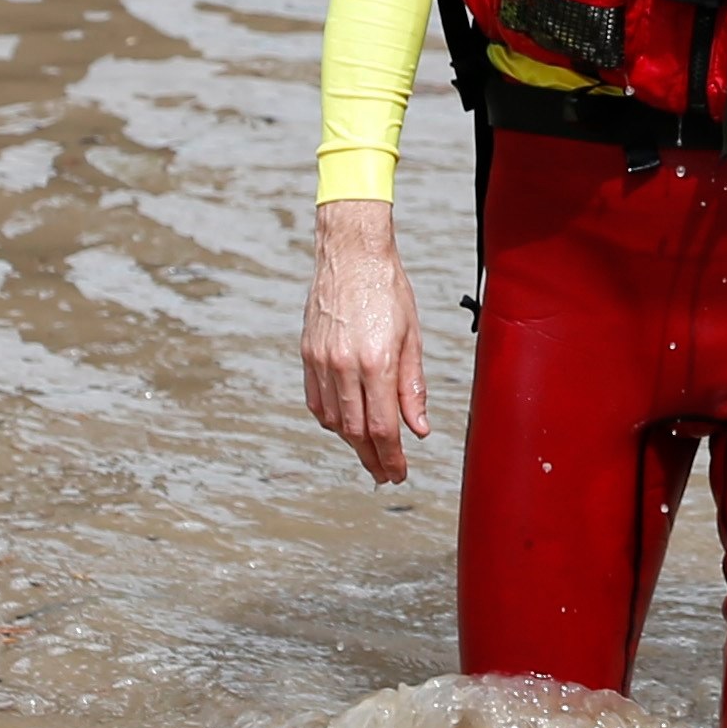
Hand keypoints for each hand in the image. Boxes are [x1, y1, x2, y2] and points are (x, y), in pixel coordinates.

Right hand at [301, 198, 430, 483]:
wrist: (351, 252)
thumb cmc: (388, 288)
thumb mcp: (411, 336)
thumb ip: (413, 387)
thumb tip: (419, 430)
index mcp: (377, 361)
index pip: (382, 427)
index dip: (392, 457)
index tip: (399, 473)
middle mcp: (345, 365)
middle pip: (356, 431)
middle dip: (373, 459)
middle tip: (386, 475)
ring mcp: (321, 360)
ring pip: (334, 420)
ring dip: (352, 442)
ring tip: (370, 452)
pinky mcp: (307, 353)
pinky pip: (316, 400)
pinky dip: (331, 420)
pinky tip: (345, 426)